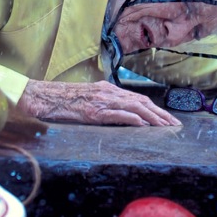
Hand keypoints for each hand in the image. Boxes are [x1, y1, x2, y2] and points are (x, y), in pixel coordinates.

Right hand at [18, 79, 181, 126]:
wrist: (42, 97)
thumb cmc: (61, 101)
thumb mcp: (87, 100)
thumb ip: (103, 105)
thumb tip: (119, 116)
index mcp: (107, 90)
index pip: (138, 99)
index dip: (155, 109)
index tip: (168, 119)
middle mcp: (108, 92)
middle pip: (141, 102)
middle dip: (160, 114)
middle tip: (175, 125)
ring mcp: (102, 100)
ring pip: (135, 107)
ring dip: (153, 117)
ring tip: (166, 127)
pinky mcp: (94, 111)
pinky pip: (118, 114)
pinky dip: (133, 118)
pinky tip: (144, 124)